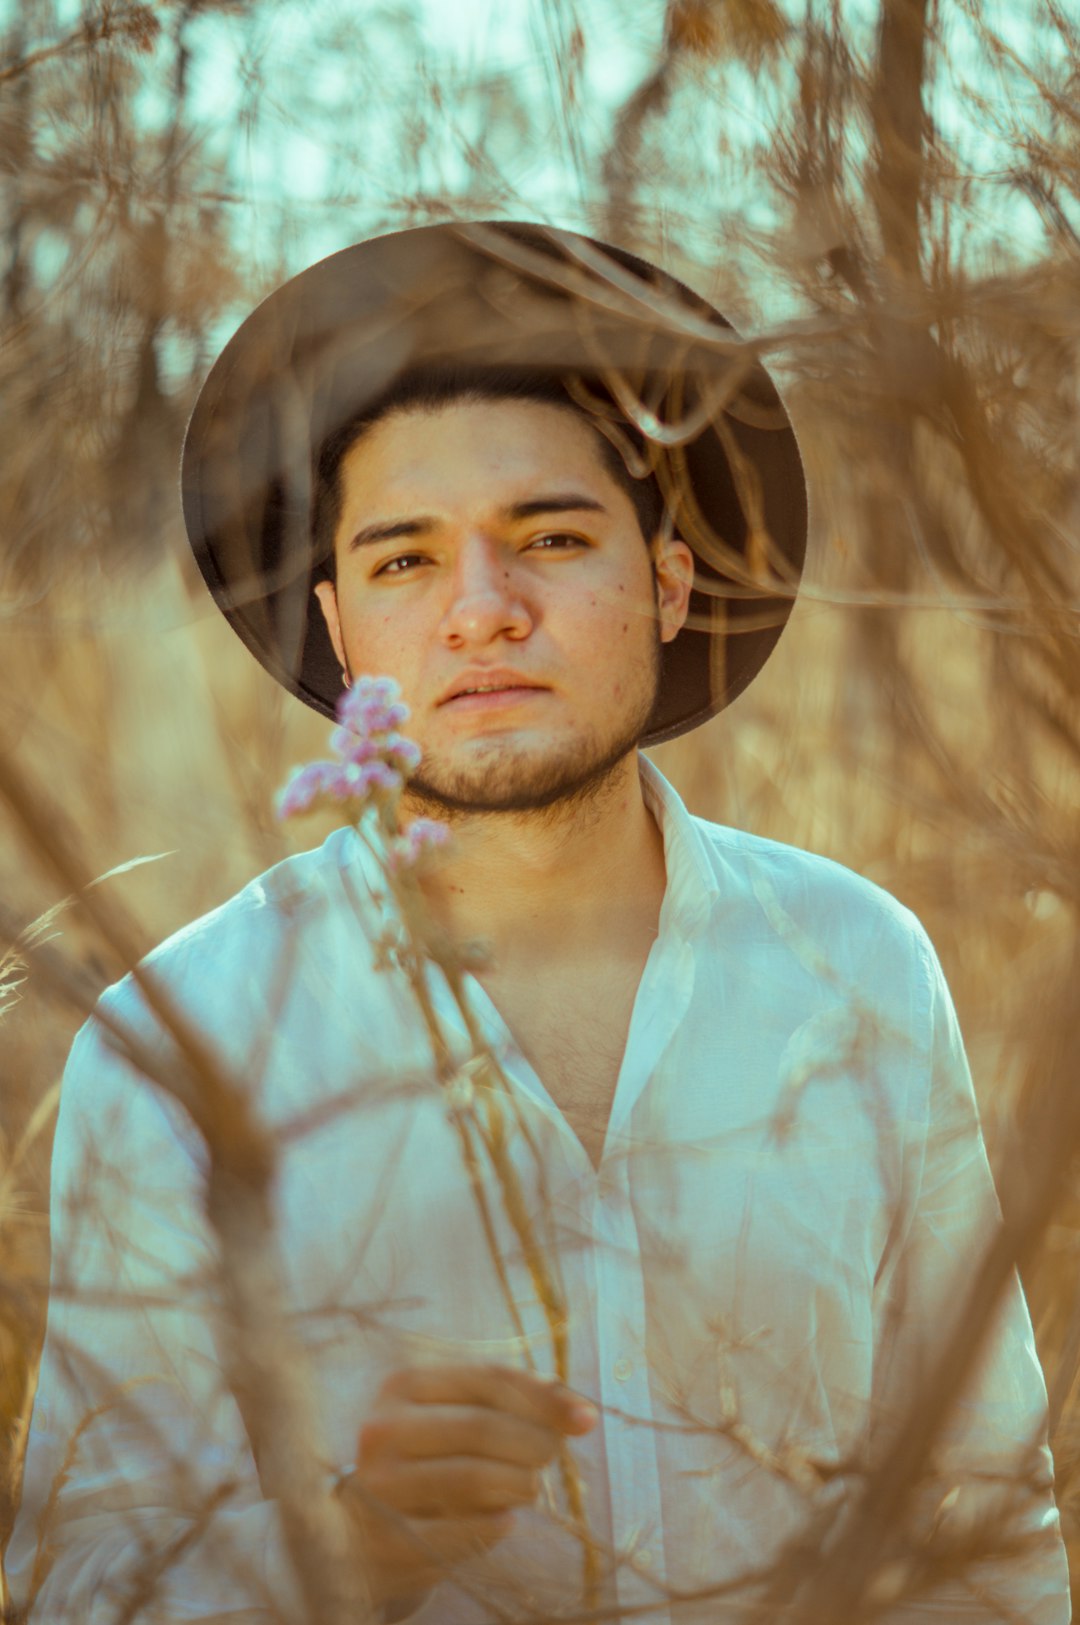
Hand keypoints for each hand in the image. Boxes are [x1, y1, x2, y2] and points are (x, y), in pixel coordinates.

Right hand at [337, 1362, 598, 1611]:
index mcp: (403, 1384)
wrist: (361, 1531)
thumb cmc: (430, 1460)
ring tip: (529, 1487)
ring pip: (472, 1478)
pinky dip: (494, 1526)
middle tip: (551, 1458)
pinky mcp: (383, 1541)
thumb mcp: (461, 1417)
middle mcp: (382, 1428)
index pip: (488, 1379)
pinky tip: (506, 1521)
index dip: (544, 1397)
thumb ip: (519, 1403)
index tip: (587, 1419)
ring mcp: (378, 1486)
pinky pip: (458, 1533)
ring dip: (519, 1485)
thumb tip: (583, 1414)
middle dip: (534, 1443)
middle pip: (482, 1427)